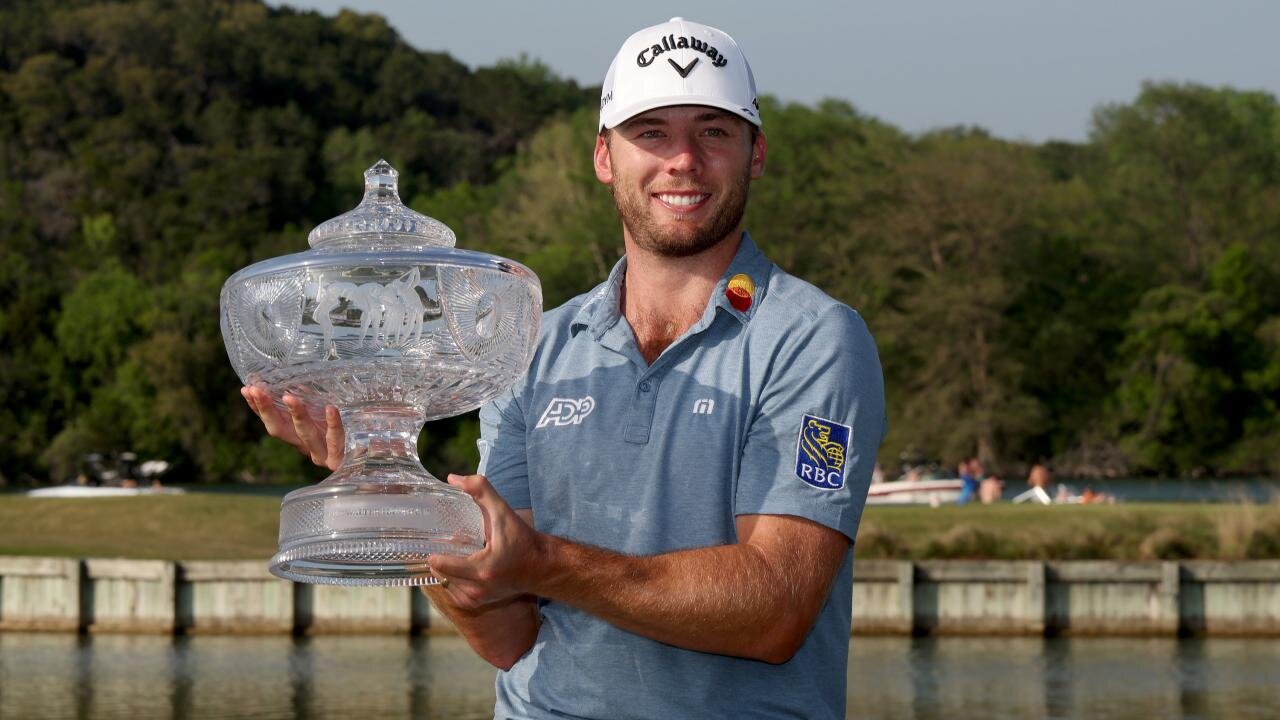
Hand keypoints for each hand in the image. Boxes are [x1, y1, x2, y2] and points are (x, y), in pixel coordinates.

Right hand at [241, 386, 344, 469]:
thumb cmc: (351, 430)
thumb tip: (301, 376)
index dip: (258, 407)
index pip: (273, 421)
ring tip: (289, 396)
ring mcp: (322, 454)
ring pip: (305, 434)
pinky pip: (335, 439)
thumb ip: (316, 401)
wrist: (372, 458)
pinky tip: (332, 409)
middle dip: (266, 410)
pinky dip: (333, 424)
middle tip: (256, 390)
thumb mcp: (329, 415)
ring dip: (296, 414)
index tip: (246, 389)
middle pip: (280, 430)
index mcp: (299, 437)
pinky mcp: (340, 458)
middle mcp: (306, 446)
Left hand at [428, 473, 542, 609]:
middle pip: (440, 574)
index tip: (435, 540)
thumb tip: (453, 478)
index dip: (434, 551)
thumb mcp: (503, 512)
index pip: (441, 565)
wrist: (542, 566)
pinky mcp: (480, 603)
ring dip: (445, 571)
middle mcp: (478, 589)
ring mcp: (478, 599)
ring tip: (452, 555)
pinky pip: (454, 594)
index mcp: (482, 569)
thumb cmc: (523, 540)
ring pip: (446, 585)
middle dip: (440, 559)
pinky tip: (459, 568)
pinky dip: (453, 581)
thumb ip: (480, 490)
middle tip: (444, 545)